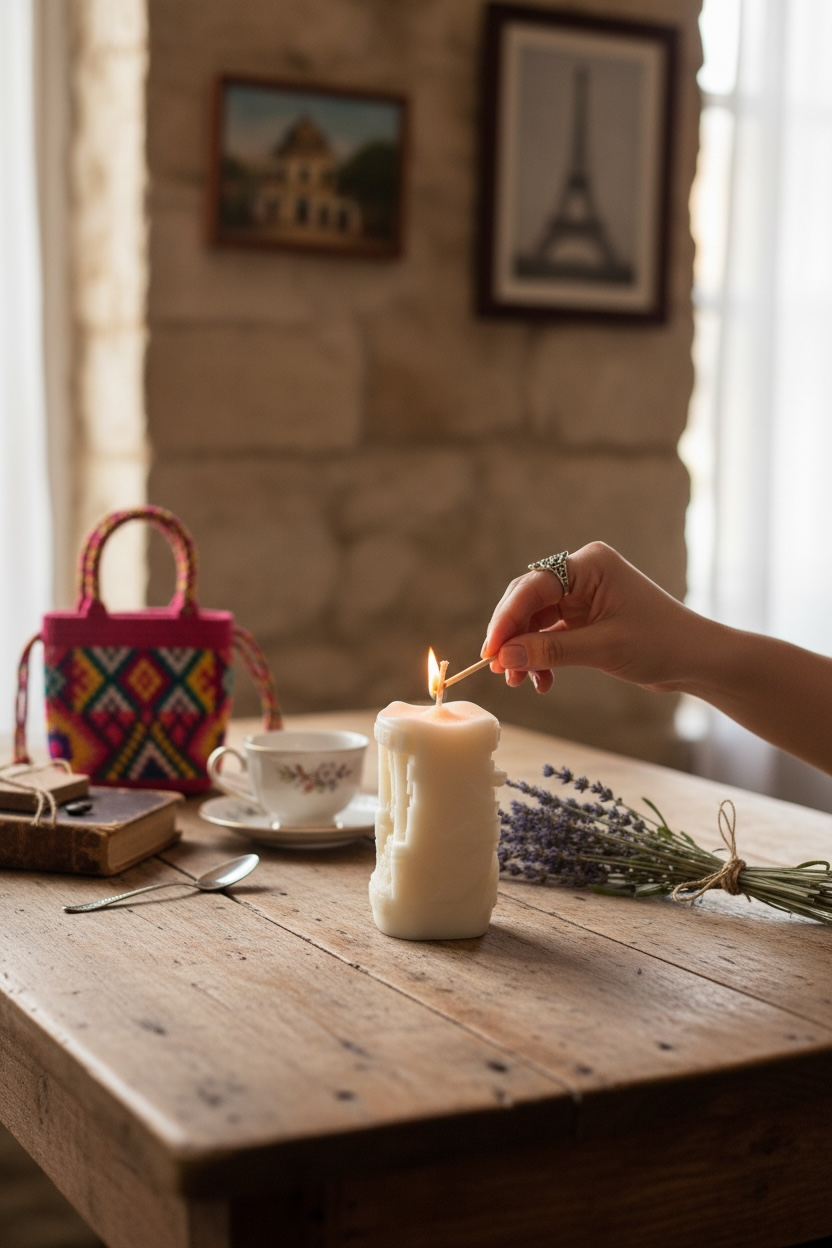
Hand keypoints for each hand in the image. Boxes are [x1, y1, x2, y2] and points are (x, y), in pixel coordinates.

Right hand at [482, 542, 703, 694]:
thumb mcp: (603, 649)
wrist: (697, 660)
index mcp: (590, 565)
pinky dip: (543, 657)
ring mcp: (584, 596)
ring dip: (526, 651)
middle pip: (529, 601)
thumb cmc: (661, 644)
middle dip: (513, 637)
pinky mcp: (586, 618)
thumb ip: (550, 651)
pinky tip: (542, 681)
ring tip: (520, 681)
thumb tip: (505, 656)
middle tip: (499, 668)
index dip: (507, 618)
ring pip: (536, 621)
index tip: (491, 650)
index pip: (533, 586)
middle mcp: (583, 574)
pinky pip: (551, 634)